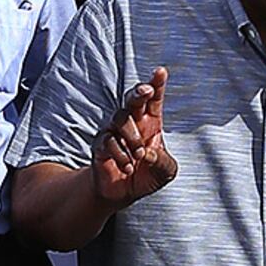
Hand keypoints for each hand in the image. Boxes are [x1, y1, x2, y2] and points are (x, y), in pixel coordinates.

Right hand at [91, 69, 177, 207]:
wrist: (124, 194)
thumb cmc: (148, 175)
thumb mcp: (165, 172)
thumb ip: (162, 162)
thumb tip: (148, 153)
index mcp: (151, 122)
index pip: (154, 99)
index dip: (157, 84)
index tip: (160, 72)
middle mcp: (132, 122)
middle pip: (133, 99)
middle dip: (138, 92)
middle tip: (145, 92)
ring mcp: (114, 131)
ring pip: (120, 118)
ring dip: (132, 137)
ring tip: (139, 155)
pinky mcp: (100, 145)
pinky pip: (107, 140)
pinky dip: (120, 154)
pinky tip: (127, 167)